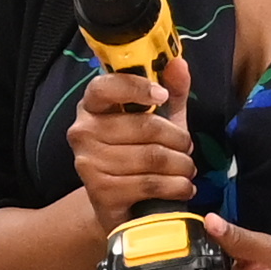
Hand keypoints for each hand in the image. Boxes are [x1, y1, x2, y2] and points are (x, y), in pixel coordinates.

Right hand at [65, 69, 198, 221]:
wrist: (117, 205)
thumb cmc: (137, 155)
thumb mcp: (158, 120)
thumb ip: (170, 91)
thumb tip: (178, 64)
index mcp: (92, 107)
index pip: (106, 87)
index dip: (136, 88)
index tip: (162, 96)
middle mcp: (83, 132)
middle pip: (144, 127)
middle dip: (178, 139)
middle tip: (188, 147)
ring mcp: (89, 163)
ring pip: (152, 157)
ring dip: (181, 165)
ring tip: (187, 169)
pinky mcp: (101, 192)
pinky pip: (150, 183)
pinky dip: (176, 187)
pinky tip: (183, 187)